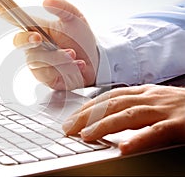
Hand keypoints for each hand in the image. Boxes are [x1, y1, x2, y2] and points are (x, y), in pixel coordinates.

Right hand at [0, 0, 98, 89]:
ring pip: (36, 58)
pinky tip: (77, 65)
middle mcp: (34, 45)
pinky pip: (46, 73)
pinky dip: (64, 68)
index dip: (2, 10)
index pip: (16, 18)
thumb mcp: (76, 19)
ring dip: (57, 56)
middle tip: (38, 37)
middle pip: (18, 41)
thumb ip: (63, 7)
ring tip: (73, 54)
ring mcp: (38, 62)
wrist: (95, 62)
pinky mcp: (44, 76)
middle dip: (27, 39)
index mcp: (38, 28)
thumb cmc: (82, 40)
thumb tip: (47, 0)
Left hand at [62, 84, 184, 154]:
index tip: (71, 118)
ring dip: (104, 125)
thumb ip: (134, 107)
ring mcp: (165, 109)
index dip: (87, 107)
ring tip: (86, 136)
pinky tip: (124, 148)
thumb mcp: (155, 102)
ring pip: (128, 115)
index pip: (108, 97)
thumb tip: (108, 118)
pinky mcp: (181, 124)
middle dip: (87, 116)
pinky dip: (139, 139)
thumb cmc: (183, 107)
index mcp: (144, 92)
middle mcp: (150, 97)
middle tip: (68, 128)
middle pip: (111, 104)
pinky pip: (157, 132)